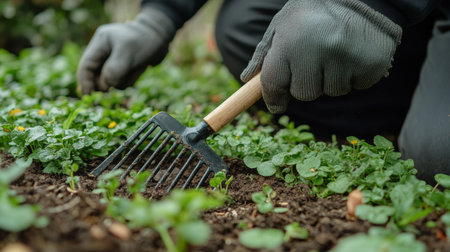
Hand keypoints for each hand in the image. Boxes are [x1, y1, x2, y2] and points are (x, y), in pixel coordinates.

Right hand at [77, 8, 175, 93]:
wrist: (163, 36)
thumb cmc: (144, 41)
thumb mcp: (127, 54)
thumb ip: (113, 71)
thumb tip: (104, 86)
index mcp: (100, 43)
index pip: (85, 66)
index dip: (85, 83)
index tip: (88, 97)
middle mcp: (105, 51)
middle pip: (98, 76)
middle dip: (110, 80)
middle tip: (122, 77)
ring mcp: (115, 59)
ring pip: (112, 80)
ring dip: (124, 79)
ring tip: (136, 67)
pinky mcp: (126, 65)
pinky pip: (123, 79)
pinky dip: (131, 78)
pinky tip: (140, 68)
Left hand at [241, 0, 401, 112]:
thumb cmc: (311, 13)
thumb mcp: (282, 26)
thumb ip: (264, 55)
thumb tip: (247, 80)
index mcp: (290, 40)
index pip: (274, 83)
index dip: (274, 97)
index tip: (276, 105)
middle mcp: (318, 49)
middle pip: (304, 93)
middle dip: (307, 82)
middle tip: (316, 57)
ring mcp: (347, 56)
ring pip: (332, 91)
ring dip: (333, 78)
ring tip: (337, 50)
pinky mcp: (372, 63)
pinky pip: (357, 86)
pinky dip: (356, 75)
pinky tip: (355, 52)